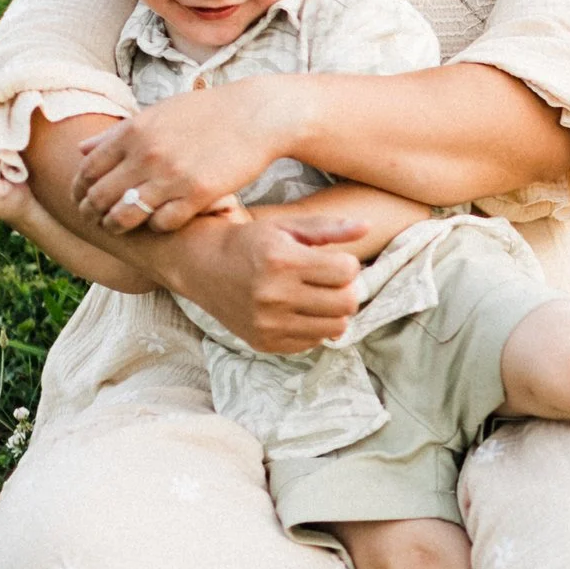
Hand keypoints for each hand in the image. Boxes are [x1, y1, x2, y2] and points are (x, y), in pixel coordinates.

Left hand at [74, 79, 291, 233]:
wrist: (256, 115)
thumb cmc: (208, 113)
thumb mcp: (158, 113)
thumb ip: (118, 133)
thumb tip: (82, 148)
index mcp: (133, 132)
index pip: (88, 170)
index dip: (79, 189)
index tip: (80, 199)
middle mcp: (147, 155)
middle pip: (101, 196)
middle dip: (92, 213)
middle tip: (94, 220)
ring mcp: (172, 176)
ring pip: (126, 215)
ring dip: (118, 226)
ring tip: (120, 228)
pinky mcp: (199, 194)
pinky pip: (163, 223)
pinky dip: (157, 226)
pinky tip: (161, 221)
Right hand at [167, 214, 367, 353]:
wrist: (201, 267)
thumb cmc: (250, 242)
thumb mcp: (286, 226)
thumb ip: (328, 227)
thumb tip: (367, 227)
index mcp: (282, 261)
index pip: (348, 271)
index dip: (347, 265)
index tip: (333, 262)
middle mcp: (274, 295)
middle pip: (347, 303)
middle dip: (347, 290)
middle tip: (331, 282)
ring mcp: (268, 323)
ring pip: (336, 328)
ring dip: (334, 312)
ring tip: (318, 297)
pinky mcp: (264, 342)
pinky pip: (313, 342)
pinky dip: (314, 328)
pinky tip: (299, 312)